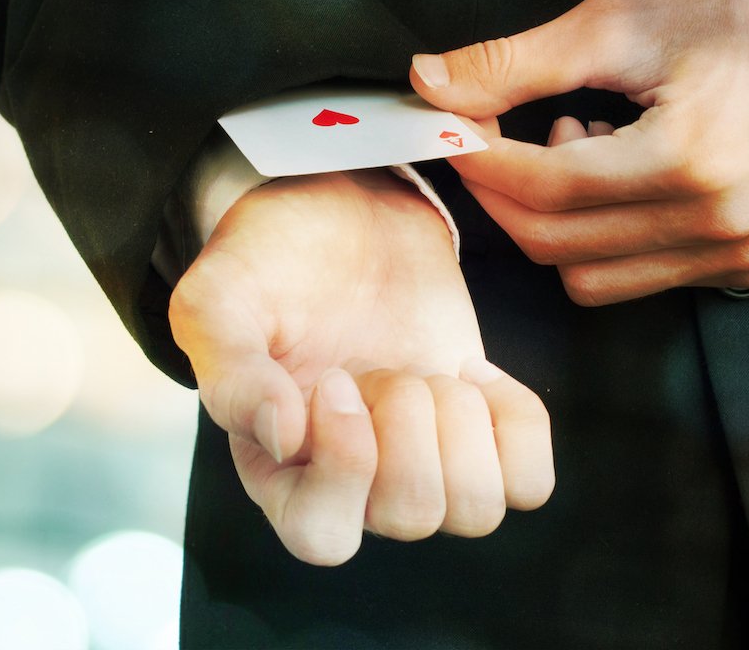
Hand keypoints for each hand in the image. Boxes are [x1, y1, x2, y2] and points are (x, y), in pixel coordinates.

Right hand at [169, 170, 553, 564]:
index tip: (335, 381)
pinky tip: (474, 376)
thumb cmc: (269, 259)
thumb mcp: (220, 300)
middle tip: (382, 368)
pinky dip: (515, 425)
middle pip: (413, 518)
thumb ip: (230, 373)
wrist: (341, 209)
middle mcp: (355, 482)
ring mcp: (423, 459)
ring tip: (429, 374)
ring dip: (462, 428)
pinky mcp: (479, 428)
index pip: (323, 538)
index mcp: (280, 469)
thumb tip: (285, 439)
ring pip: (477, 512)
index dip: (346, 467)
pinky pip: (529, 481)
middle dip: (408, 425)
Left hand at [410, 0, 748, 303]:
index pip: (543, 190)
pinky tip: (619, 173)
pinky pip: (638, 277)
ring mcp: (737, 254)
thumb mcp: (624, 20)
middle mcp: (717, 225)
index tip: (452, 130)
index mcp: (691, 161)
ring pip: (588, 277)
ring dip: (554, 221)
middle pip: (554, 245)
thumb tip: (433, 83)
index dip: (480, 162)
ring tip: (580, 146)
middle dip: (502, 193)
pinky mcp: (746, 263)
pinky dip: (601, 237)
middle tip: (494, 137)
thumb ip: (517, 62)